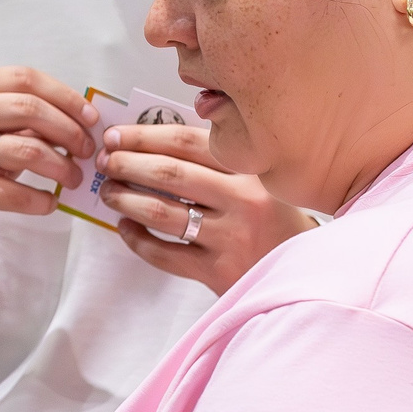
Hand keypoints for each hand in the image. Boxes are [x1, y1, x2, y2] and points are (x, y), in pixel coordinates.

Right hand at [0, 68, 95, 244]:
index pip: (24, 78)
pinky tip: (50, 202)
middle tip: (86, 150)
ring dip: (61, 166)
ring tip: (73, 178)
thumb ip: (23, 116)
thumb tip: (81, 120)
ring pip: (26, 149)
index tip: (90, 117)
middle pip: (27, 107)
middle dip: (68, 129)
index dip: (64, 95)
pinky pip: (13, 193)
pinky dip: (40, 200)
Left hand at [98, 124, 318, 294]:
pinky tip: (126, 229)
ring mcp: (231, 238)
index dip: (144, 137)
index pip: (187, 142)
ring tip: (109, 193)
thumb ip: (218, 162)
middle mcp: (243, 201)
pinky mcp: (219, 272)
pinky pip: (165, 254)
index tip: (115, 136)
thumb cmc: (275, 223)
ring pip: (163, 213)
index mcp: (251, 170)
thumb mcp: (260, 183)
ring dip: (126, 200)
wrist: (307, 275)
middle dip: (127, 165)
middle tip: (106, 163)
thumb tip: (151, 144)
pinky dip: (138, 240)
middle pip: (170, 175)